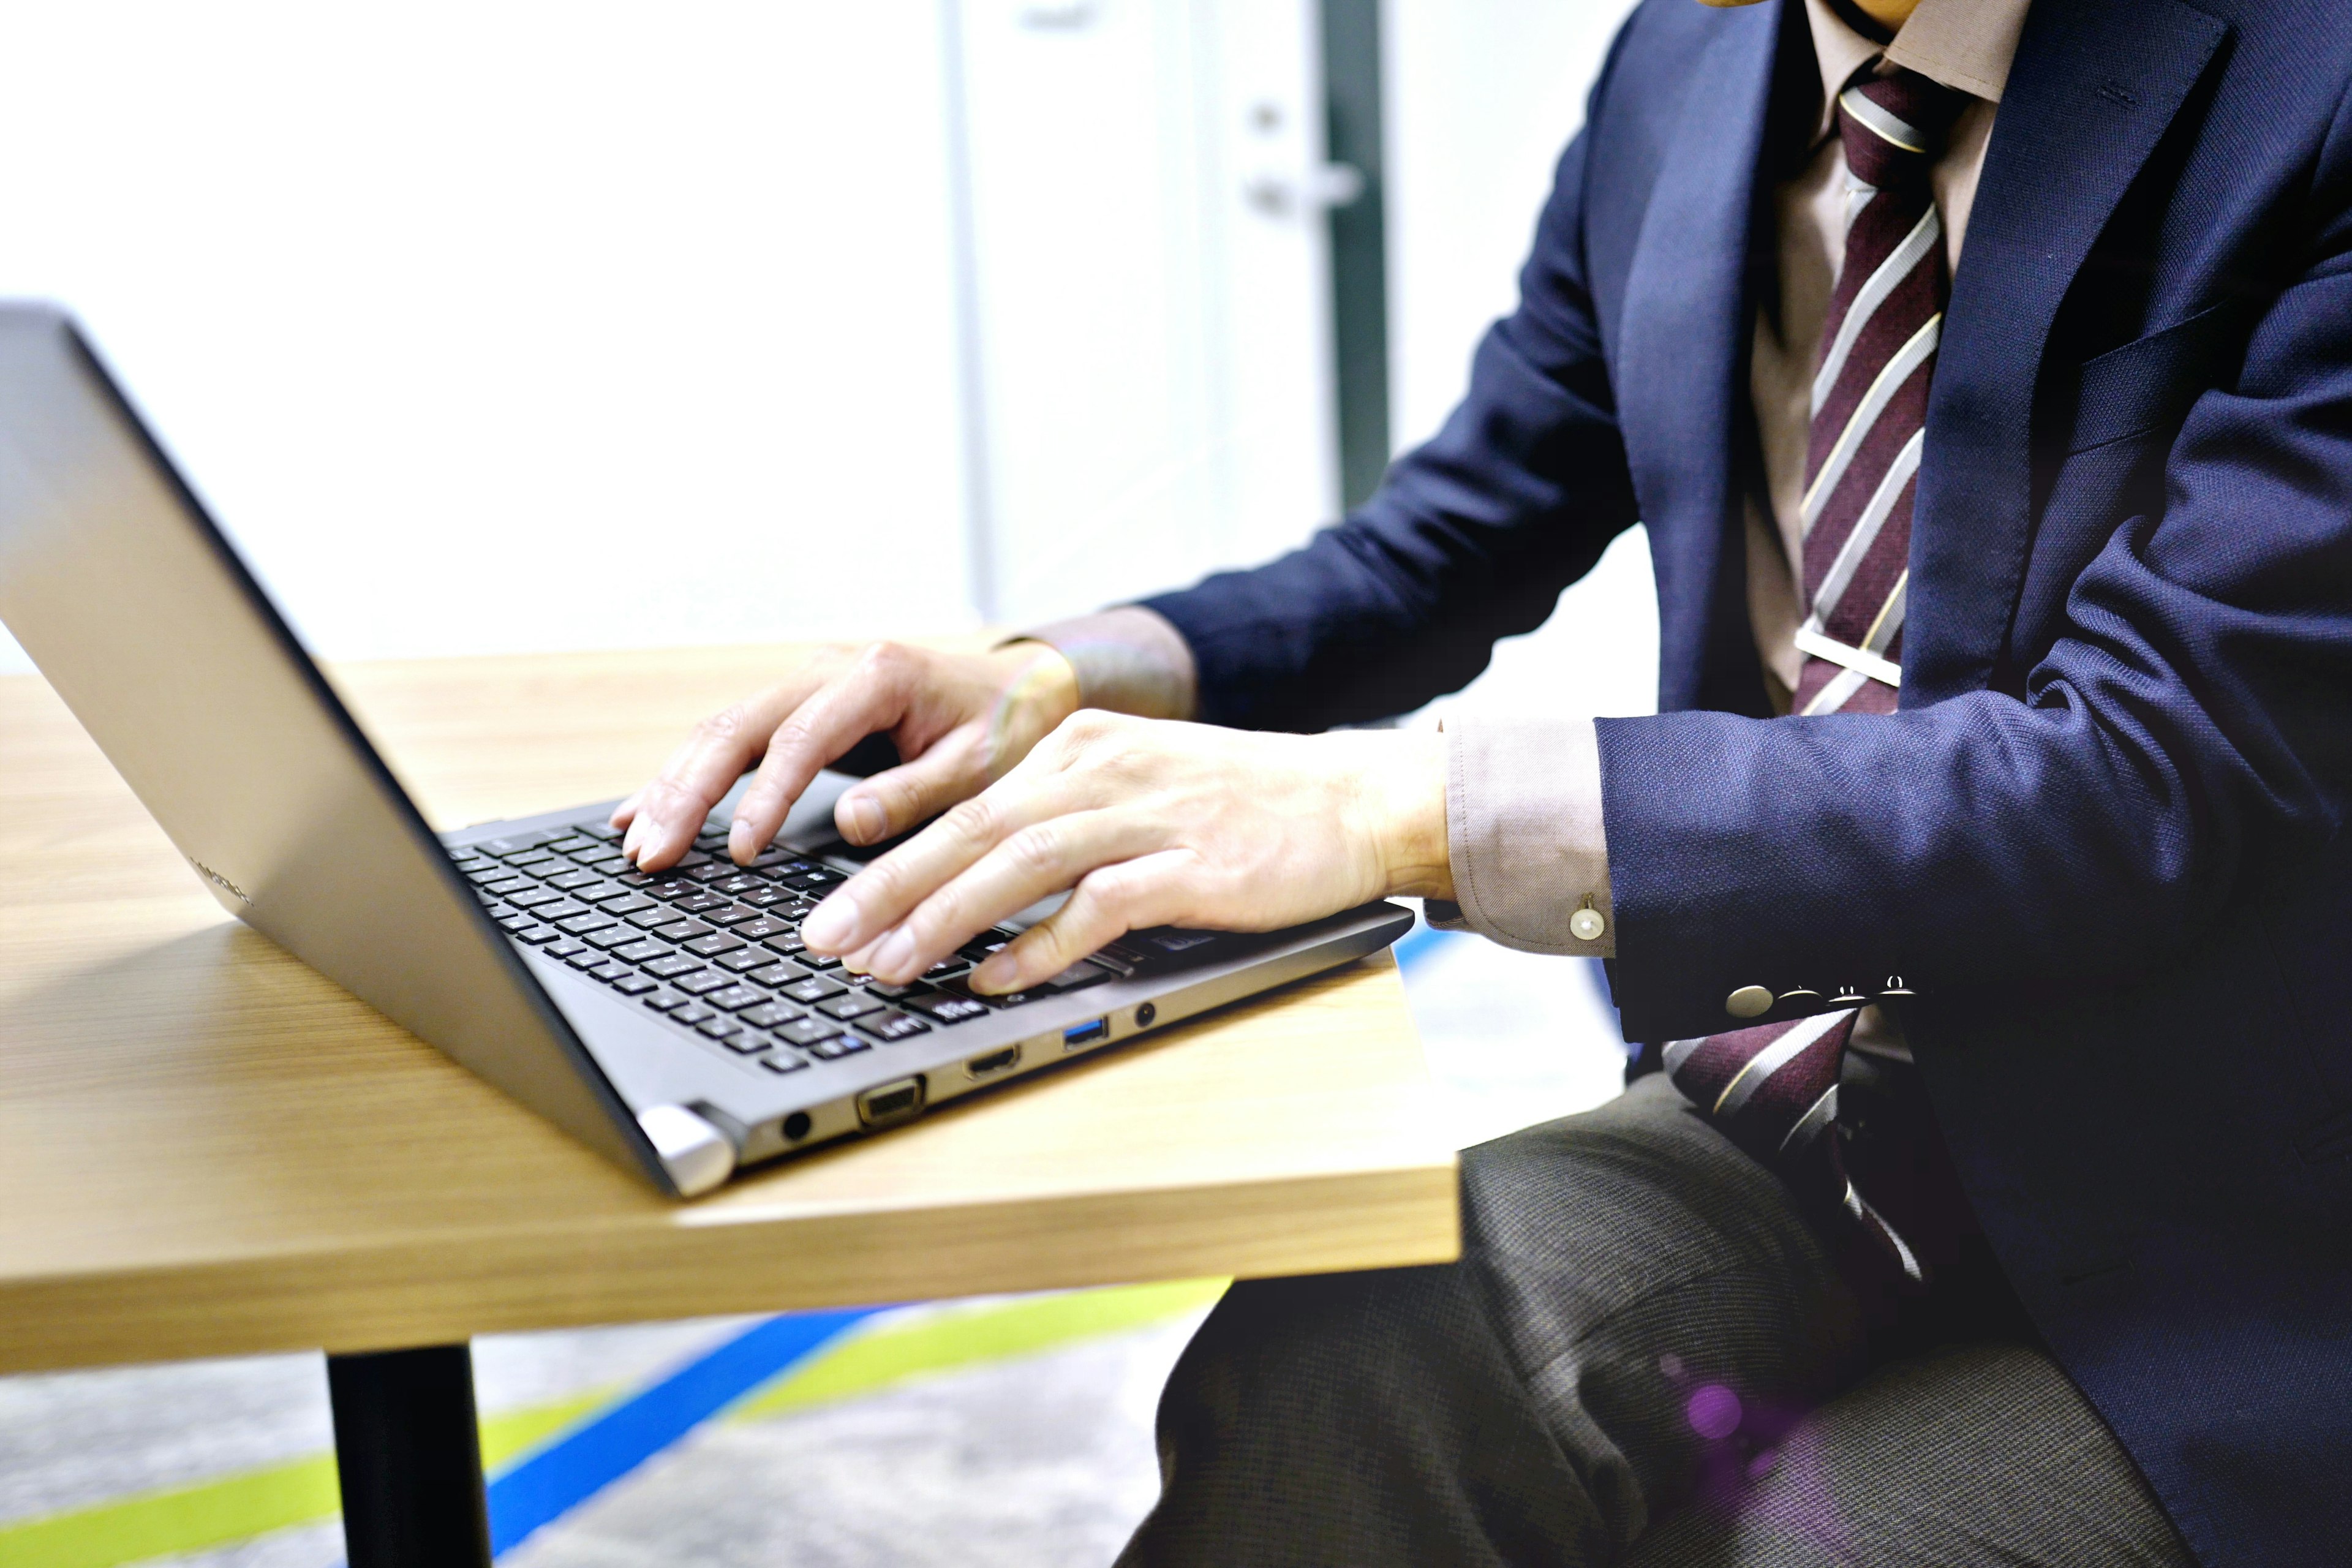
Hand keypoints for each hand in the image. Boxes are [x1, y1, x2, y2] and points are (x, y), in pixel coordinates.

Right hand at [613, 641, 1079, 870]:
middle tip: (654, 853)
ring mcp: (807, 683)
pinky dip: (687, 777)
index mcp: (877, 675)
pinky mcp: (798, 707)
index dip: (764, 796)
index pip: (801, 738)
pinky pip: (732, 740)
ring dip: (674, 787)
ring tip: (638, 843)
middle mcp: (830, 668)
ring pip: (722, 730)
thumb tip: (849, 823)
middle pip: (738, 726)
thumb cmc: (1007, 727)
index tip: (739, 850)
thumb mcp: (981, 766)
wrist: (1021, 688)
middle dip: (688, 791)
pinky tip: (643, 810)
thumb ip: (916, 793)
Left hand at [796, 711, 1452, 993]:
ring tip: (888, 966)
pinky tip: (997, 977)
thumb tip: (963, 891)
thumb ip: (1052, 826)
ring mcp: (1147, 814)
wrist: (1349, 800)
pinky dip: (1043, 943)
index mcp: (1075, 749)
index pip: (960, 805)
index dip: (886, 862)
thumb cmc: (1236, 809)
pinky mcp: (1193, 863)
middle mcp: (1100, 771)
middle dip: (888, 889)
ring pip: (1021, 861)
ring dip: (945, 917)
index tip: (826, 911)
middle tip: (824, 942)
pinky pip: (1100, 904)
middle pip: (971, 829)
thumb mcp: (1130, 790)